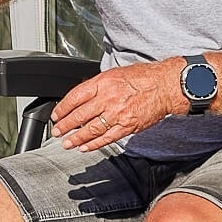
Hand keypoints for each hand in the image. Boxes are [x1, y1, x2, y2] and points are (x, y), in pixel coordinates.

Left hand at [52, 61, 180, 150]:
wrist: (165, 86)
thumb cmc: (143, 77)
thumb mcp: (115, 74)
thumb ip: (97, 86)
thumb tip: (81, 97)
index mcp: (103, 83)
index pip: (75, 97)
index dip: (62, 108)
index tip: (56, 114)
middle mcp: (108, 98)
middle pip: (80, 115)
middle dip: (65, 125)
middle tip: (56, 131)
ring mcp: (117, 114)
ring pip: (91, 129)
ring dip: (76, 138)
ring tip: (67, 143)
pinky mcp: (127, 126)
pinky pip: (107, 138)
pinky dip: (94, 144)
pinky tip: (85, 147)